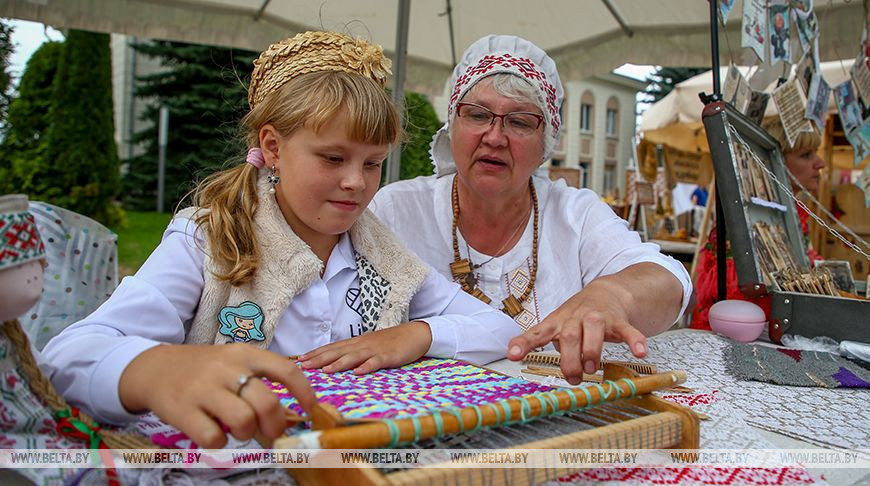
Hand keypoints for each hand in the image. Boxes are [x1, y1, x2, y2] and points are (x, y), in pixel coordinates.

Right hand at [119, 343, 315, 448]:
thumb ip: (260, 385)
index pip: (285, 370)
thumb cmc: (205, 371)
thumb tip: (291, 419)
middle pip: (267, 402)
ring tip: (236, 429)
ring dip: (246, 434)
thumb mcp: (234, 365)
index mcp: (245, 354)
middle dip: (275, 425)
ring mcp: (203, 388)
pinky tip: (213, 433)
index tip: (310, 410)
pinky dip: (219, 443)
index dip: (304, 393)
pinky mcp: (182, 410)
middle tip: (271, 432)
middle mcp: (226, 368)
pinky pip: (213, 438)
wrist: (155, 368)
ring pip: (243, 421)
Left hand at [298, 321, 431, 373]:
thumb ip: (353, 353)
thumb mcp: (369, 346)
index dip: (316, 354)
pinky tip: (358, 373)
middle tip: (303, 366)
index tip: (300, 360)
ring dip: (339, 363)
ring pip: (354, 357)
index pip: (332, 347)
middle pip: (338, 352)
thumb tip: (334, 362)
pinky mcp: (389, 356)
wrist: (415, 333)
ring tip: (325, 371)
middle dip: (319, 359)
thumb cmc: (390, 342)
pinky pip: (377, 362)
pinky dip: (367, 367)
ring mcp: (375, 350)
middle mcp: (362, 345)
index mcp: (356, 343)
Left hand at [506, 277, 646, 384]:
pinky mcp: (619, 320)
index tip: (512, 355)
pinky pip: (628, 331)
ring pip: (594, 331)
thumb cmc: (578, 315)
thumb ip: (543, 340)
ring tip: (593, 368)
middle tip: (573, 377)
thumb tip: (523, 356)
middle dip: (569, 358)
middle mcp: (576, 318)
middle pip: (568, 336)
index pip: (538, 332)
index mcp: (558, 321)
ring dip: (592, 352)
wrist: (608, 292)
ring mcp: (598, 317)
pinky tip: (640, 353)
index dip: (524, 343)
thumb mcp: (557, 324)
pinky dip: (635, 342)